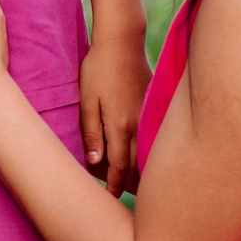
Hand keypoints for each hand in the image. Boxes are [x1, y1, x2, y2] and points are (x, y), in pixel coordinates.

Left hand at [78, 34, 150, 193]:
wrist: (123, 41)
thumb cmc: (99, 68)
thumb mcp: (87, 99)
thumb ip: (91, 131)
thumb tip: (94, 162)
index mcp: (120, 125)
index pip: (118, 166)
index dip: (113, 185)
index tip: (108, 198)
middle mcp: (138, 125)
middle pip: (136, 166)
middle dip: (129, 185)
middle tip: (120, 198)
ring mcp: (148, 116)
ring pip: (147, 154)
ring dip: (140, 172)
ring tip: (134, 187)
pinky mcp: (153, 108)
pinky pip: (152, 139)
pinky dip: (147, 153)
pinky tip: (144, 158)